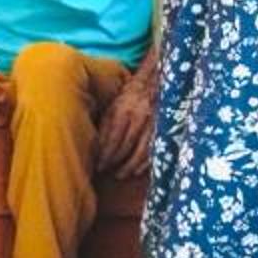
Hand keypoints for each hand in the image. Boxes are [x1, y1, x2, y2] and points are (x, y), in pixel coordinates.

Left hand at [94, 57, 156, 174]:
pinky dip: (145, 164)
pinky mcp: (163, 129)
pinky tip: (136, 171)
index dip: (105, 155)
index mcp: (122, 110)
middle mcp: (138, 117)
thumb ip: (104, 124)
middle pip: (125, 146)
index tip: (98, 165)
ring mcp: (153, 123)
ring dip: (129, 166)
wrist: (153, 83)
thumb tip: (94, 147)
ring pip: (140, 151)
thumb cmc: (127, 97)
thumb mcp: (112, 106)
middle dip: (114, 162)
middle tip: (106, 171)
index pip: (112, 139)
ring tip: (120, 174)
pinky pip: (153, 150)